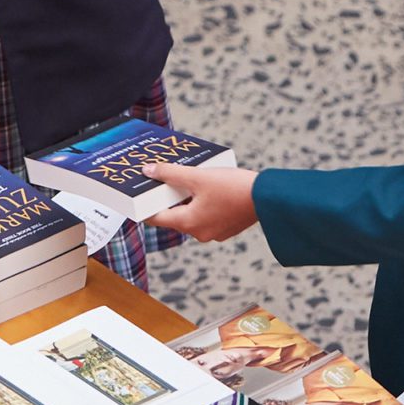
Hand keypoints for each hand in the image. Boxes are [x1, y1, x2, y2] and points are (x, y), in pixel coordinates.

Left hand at [145, 164, 260, 242]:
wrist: (268, 198)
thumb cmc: (233, 188)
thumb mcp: (197, 177)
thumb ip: (170, 174)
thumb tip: (149, 171)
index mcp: (188, 223)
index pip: (156, 219)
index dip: (144, 208)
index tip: (136, 199)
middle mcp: (199, 233)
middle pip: (173, 216)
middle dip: (167, 200)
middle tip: (160, 182)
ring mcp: (214, 232)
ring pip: (190, 216)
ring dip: (185, 201)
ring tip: (183, 181)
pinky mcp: (226, 227)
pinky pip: (205, 216)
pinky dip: (200, 204)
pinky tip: (203, 189)